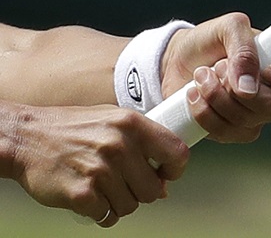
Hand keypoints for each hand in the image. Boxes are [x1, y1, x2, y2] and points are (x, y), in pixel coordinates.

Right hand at [11, 104, 188, 226]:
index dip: (174, 170)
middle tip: (124, 183)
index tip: (165, 175)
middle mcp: (120, 145)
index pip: (177, 153)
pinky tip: (90, 196)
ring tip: (102, 186)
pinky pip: (106, 216)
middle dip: (141, 192)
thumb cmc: (74, 128)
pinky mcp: (82, 193)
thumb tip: (164, 183)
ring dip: (118, 202)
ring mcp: (101, 170)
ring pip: (130, 206)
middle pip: (153, 190)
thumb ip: (143, 144)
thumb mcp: (114, 120)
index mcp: (133, 124)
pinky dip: (100, 212)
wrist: (27, 137)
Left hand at [159, 12, 270, 142]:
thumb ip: (244, 48)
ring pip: (248, 120)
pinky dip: (205, 113)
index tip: (267, 70)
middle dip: (237, 87)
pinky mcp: (234, 130)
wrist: (176, 61)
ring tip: (202, 76)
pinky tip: (195, 96)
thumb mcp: (228, 28)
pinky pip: (227, 133)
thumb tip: (249, 87)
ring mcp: (257, 114)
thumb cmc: (209, 41)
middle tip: (219, 66)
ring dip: (216, 97)